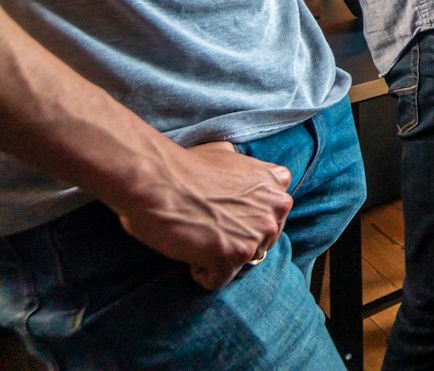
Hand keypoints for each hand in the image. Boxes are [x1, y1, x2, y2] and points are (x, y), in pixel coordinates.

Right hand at [113, 141, 291, 291]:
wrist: (158, 180)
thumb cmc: (184, 166)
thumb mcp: (226, 154)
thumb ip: (244, 167)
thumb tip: (238, 166)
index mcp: (276, 184)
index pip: (274, 214)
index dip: (248, 218)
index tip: (226, 214)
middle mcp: (275, 209)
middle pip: (262, 240)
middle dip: (237, 239)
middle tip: (208, 227)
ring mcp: (256, 234)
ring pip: (243, 262)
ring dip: (220, 257)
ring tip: (197, 238)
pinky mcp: (233, 257)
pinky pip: (218, 280)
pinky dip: (201, 273)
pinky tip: (189, 250)